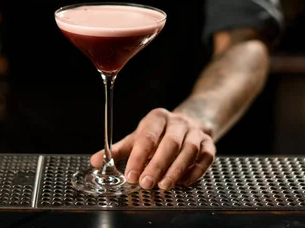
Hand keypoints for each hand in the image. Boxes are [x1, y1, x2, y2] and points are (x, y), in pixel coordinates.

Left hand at [91, 108, 215, 190]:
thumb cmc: (159, 134)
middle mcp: (178, 122)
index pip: (147, 137)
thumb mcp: (137, 137)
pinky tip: (182, 183)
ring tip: (163, 186)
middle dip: (157, 165)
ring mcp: (196, 132)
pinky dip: (194, 172)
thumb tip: (95, 161)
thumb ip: (118, 150)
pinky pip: (205, 158)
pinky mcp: (210, 144)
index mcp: (157, 118)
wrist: (191, 122)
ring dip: (176, 170)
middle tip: (146, 184)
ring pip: (189, 151)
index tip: (130, 175)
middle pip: (170, 144)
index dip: (138, 157)